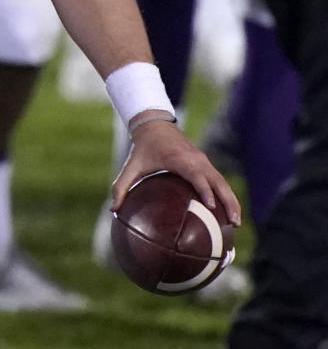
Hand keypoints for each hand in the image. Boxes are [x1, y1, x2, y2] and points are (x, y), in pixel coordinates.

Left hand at [112, 118, 241, 225]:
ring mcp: (203, 161)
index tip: (211, 206)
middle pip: (218, 181)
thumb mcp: (131, 166)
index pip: (196, 175)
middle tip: (234, 223)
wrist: (155, 125)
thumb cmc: (143, 148)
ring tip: (236, 223)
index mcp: (180, 159)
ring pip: (223, 182)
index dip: (204, 189)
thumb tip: (112, 210)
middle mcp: (196, 159)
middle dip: (228, 201)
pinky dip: (226, 195)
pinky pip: (219, 181)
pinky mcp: (205, 163)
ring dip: (232, 201)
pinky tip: (228, 214)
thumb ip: (121, 186)